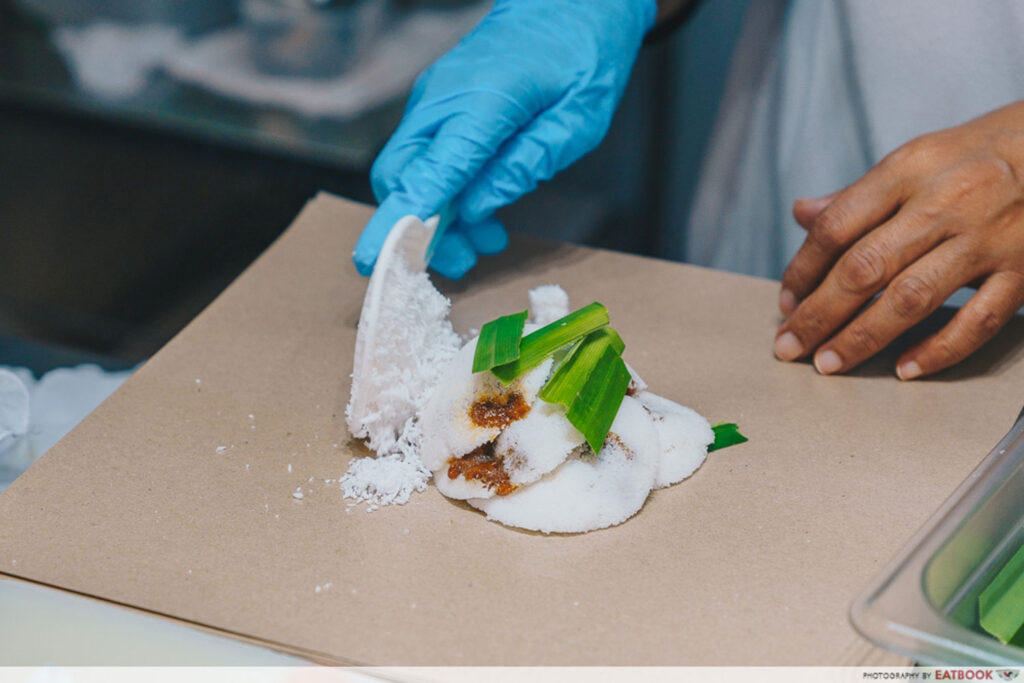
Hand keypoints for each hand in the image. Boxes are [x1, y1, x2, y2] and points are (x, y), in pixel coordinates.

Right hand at [352, 0, 656, 278]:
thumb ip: (527, 163)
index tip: (375, 263)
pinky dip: (443, 193)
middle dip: (416, 230)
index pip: (428, 173)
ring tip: (483, 243)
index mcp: (482, 101)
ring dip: (435, 217)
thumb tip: (478, 207)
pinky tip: (480, 214)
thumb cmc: (585, 55)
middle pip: (400, 174)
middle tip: (462, 263)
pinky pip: (426, 157)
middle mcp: (444, 98)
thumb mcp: (579, 119)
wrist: (573, 1)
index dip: (400, 222)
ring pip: (410, 170)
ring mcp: (436, 99)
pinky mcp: (440, 104)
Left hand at [775, 101, 1023, 378]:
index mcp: (906, 171)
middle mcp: (943, 203)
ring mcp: (986, 239)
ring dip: (862, 338)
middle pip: (865, 268)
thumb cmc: (972, 159)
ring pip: (911, 298)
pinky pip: (977, 320)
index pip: (837, 227)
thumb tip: (801, 214)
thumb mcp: (912, 160)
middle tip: (789, 348)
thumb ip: (857, 195)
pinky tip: (903, 370)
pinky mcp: (1023, 270)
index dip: (803, 270)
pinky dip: (938, 349)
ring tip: (828, 364)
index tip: (785, 304)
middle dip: (819, 314)